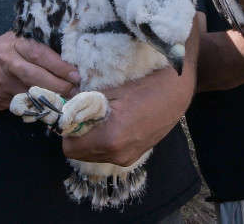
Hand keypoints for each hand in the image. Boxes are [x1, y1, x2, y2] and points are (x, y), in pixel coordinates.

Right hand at [0, 32, 79, 109]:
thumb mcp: (11, 41)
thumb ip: (33, 48)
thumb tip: (65, 59)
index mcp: (14, 45)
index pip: (40, 55)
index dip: (59, 66)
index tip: (75, 74)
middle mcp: (8, 63)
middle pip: (37, 77)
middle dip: (59, 86)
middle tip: (76, 91)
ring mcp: (2, 84)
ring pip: (31, 94)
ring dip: (52, 99)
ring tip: (68, 101)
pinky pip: (23, 105)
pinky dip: (38, 107)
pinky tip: (49, 108)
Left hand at [62, 67, 191, 166]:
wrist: (178, 91)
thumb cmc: (147, 85)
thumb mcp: (111, 91)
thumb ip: (85, 103)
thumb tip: (66, 103)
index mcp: (110, 138)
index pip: (69, 146)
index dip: (67, 129)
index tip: (71, 114)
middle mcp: (117, 154)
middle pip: (79, 153)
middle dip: (77, 134)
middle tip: (83, 114)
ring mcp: (127, 157)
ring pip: (92, 155)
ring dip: (89, 139)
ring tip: (99, 117)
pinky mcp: (134, 156)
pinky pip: (107, 153)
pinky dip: (102, 141)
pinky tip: (112, 123)